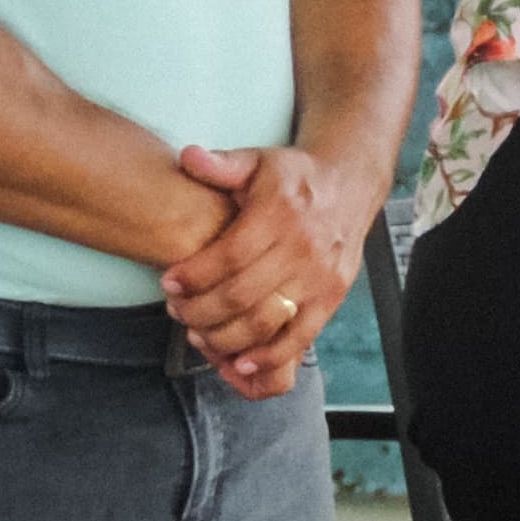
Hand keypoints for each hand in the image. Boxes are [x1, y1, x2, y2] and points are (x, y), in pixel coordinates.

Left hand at [161, 142, 374, 400]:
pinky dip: (267, 358)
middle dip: (200, 311)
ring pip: (264, 323)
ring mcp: (319, 278)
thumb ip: (221, 164)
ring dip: (225, 338)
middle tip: (177, 311)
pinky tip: (239, 363)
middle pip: (241, 295)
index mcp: (280, 213)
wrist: (350, 185)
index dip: (194, 276)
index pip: (229, 256)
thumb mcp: (258, 160)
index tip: (169, 283)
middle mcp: (302, 248)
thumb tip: (188, 157)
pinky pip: (297, 340)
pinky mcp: (331, 299)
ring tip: (199, 334)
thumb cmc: (296, 177)